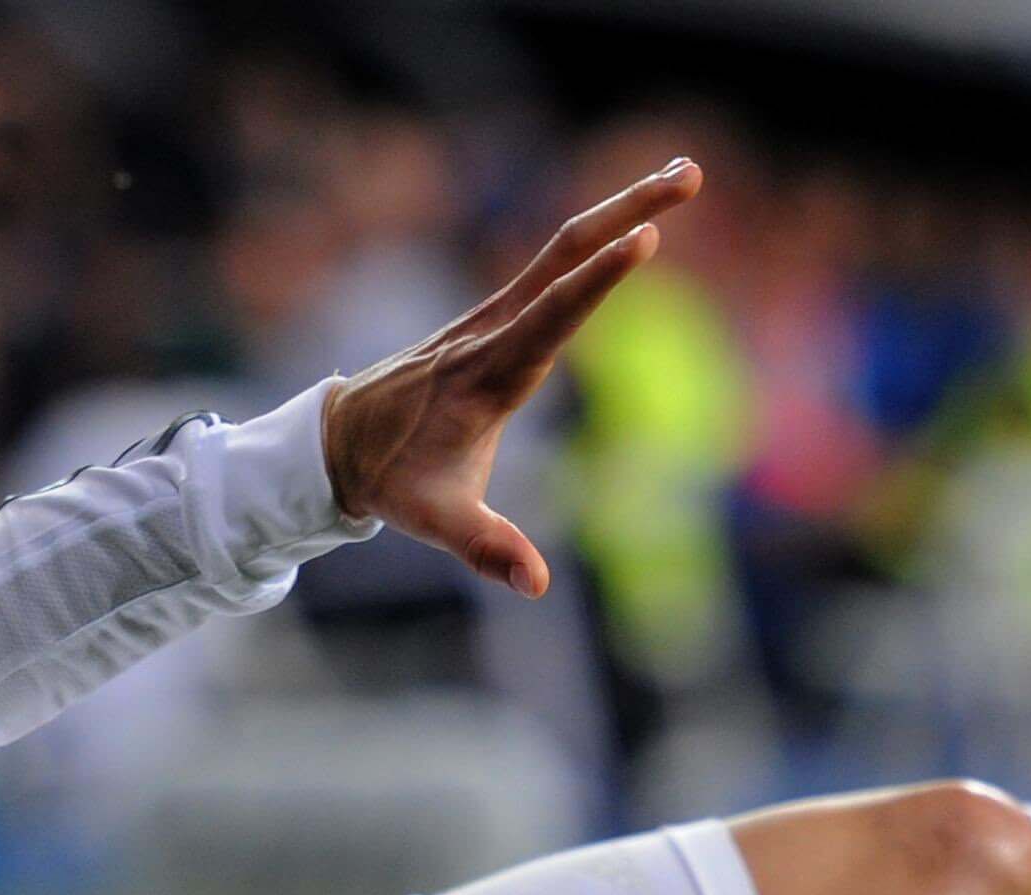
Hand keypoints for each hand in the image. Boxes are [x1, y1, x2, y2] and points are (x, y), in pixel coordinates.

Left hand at [321, 158, 702, 597]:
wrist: (340, 443)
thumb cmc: (394, 482)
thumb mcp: (435, 523)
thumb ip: (487, 549)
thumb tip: (534, 585)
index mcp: (489, 374)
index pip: (553, 317)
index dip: (598, 280)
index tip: (643, 237)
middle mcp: (493, 331)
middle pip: (566, 253)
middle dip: (628, 210)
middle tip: (690, 173)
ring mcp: (493, 316)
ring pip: (562, 248)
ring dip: (622, 208)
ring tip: (683, 175)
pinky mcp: (496, 317)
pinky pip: (553, 263)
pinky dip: (596, 233)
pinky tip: (631, 217)